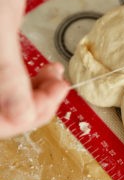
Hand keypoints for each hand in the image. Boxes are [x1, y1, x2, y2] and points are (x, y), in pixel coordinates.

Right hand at [0, 0, 68, 138]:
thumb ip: (6, 75)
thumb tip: (22, 117)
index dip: (26, 117)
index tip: (55, 95)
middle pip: (7, 115)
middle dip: (39, 104)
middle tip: (61, 86)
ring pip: (16, 102)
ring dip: (41, 94)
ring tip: (58, 77)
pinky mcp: (0, 63)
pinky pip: (19, 86)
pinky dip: (38, 83)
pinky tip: (52, 71)